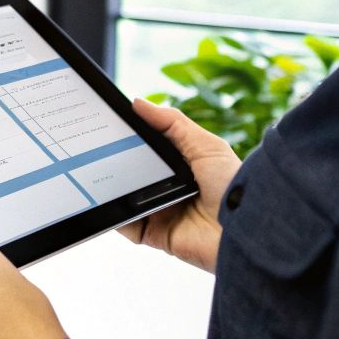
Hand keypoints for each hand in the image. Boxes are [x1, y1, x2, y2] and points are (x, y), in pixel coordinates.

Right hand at [115, 98, 241, 272]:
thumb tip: (138, 103)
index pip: (150, 149)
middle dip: (116, 162)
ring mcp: (162, 212)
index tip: (110, 126)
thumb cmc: (233, 185)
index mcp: (183, 165)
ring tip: (94, 173)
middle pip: (134, 173)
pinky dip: (114, 218)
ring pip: (126, 198)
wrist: (245, 228)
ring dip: (113, 189)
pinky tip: (105, 203)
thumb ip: (172, 122)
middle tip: (98, 148)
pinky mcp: (156, 234)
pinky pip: (127, 226)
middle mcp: (171, 188)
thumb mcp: (205, 144)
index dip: (131, 138)